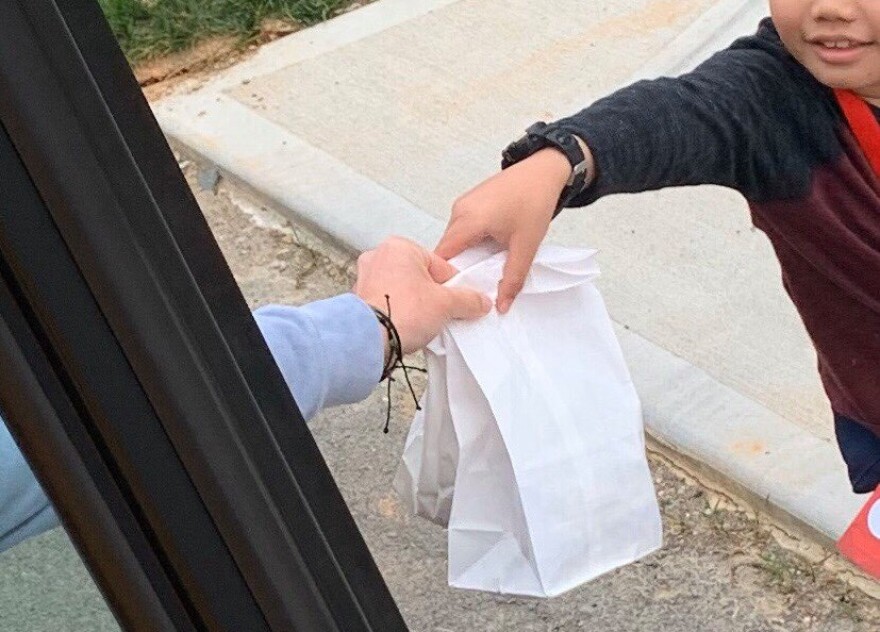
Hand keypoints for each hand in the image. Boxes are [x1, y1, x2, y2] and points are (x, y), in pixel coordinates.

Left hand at [354, 236, 491, 355]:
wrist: (370, 340)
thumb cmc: (402, 312)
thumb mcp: (446, 304)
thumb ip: (468, 300)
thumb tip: (480, 301)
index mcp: (400, 247)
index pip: (439, 265)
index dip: (453, 286)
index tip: (459, 301)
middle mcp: (378, 256)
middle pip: (419, 277)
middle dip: (431, 296)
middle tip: (440, 314)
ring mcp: (365, 278)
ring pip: (402, 290)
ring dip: (414, 304)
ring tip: (422, 322)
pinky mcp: (358, 299)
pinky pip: (386, 302)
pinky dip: (397, 312)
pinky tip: (404, 326)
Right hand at [435, 147, 578, 313]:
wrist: (543, 171)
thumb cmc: (534, 200)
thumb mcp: (526, 245)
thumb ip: (512, 278)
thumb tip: (502, 305)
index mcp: (468, 220)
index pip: (443, 257)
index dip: (449, 277)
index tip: (460, 293)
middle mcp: (459, 210)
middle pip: (447, 249)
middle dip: (459, 269)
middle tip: (476, 286)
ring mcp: (463, 204)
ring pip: (454, 240)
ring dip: (466, 255)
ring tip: (484, 268)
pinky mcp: (469, 202)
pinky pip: (461, 229)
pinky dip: (470, 242)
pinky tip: (488, 249)